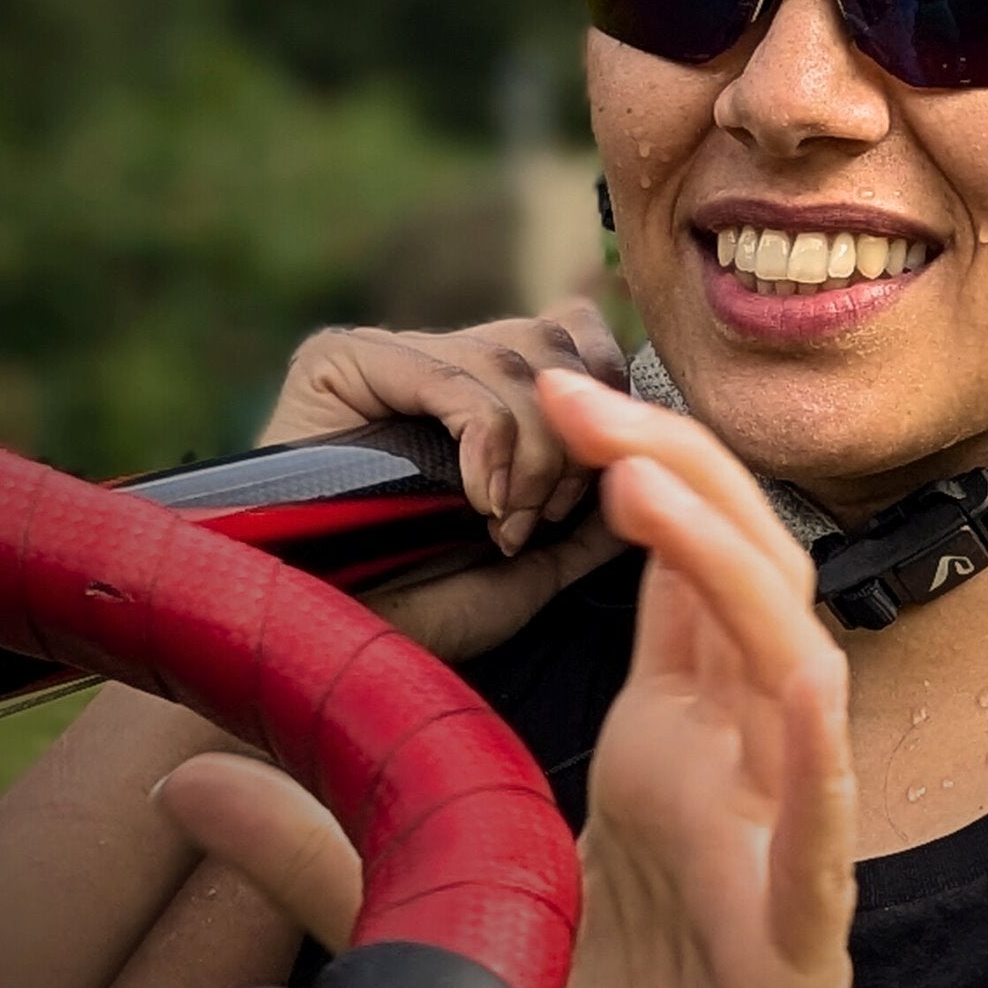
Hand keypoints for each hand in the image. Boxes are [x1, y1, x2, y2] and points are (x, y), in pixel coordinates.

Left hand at [160, 369, 856, 987]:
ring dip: (734, 571)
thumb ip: (326, 849)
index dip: (637, 470)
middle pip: (739, 579)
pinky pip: (826, 835)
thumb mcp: (433, 924)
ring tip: (646, 487)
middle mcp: (730, 766)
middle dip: (678, 471)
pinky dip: (816, 760)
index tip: (558, 394)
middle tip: (584, 391)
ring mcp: (774, 840)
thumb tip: (184, 783)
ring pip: (793, 671)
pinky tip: (793, 694)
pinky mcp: (800, 942)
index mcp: (664, 744)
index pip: (673, 572)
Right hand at [262, 301, 627, 660]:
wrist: (331, 652)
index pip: (581, 335)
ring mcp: (389, 356)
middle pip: (556, 339)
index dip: (613, 397)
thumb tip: (655, 454)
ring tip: (504, 526)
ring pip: (514, 360)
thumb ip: (595, 509)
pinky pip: (454, 378)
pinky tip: (479, 504)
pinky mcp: (340, 362)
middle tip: (543, 517)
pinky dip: (486, 443)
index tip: (608, 480)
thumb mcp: (539, 562)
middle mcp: (440, 359)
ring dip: (531, 454)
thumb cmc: (427, 615)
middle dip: (575, 436)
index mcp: (488, 391)